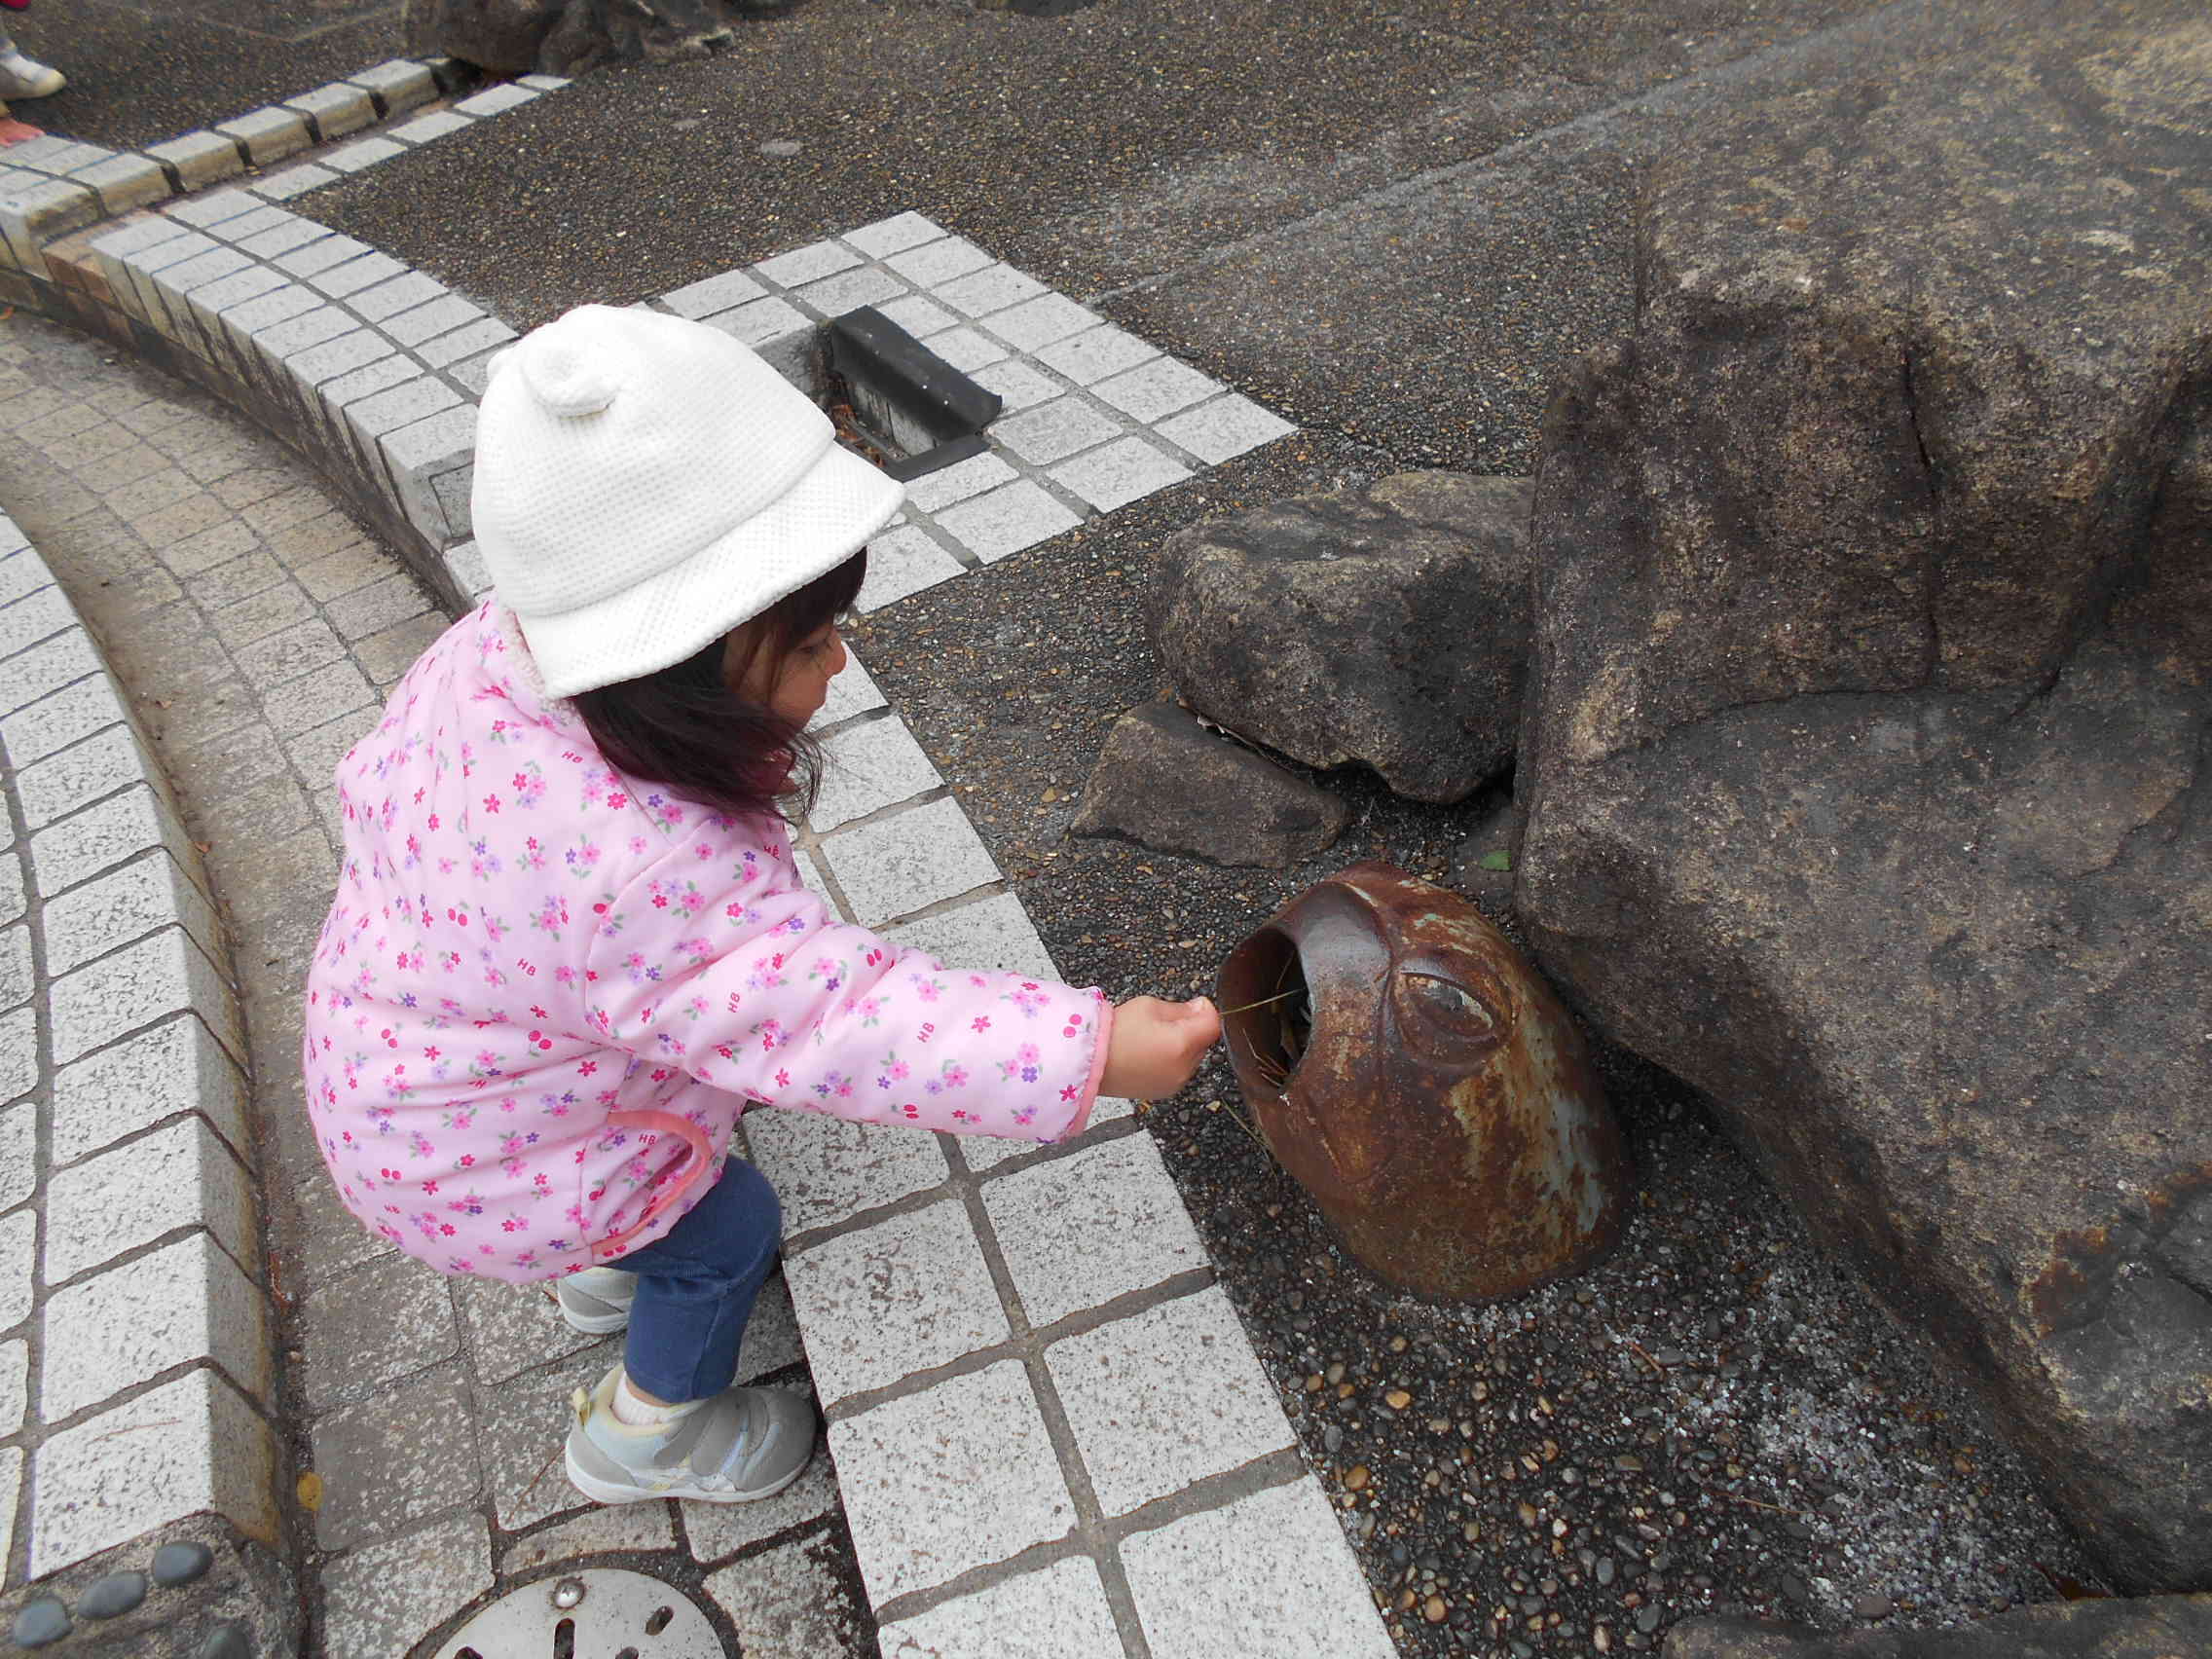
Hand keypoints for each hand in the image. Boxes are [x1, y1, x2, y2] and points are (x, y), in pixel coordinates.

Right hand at [1100, 996, 1221, 1100]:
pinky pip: (1179, 1071)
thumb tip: (1201, 1009)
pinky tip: (1149, 1054)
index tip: (1195, 1005)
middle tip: (1162, 1022)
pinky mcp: (1164, 1092)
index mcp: (1181, 1045)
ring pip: (1192, 1058)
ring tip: (1152, 1039)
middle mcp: (1183, 1069)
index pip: (1213, 1024)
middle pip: (1203, 1042)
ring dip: (1182, 1046)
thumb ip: (1181, 1008)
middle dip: (1191, 1029)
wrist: (1087, 1062)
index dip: (1206, 1011)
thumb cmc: (1112, 1033)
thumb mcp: (1148, 1006)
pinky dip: (1171, 1061)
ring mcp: (1174, 1083)